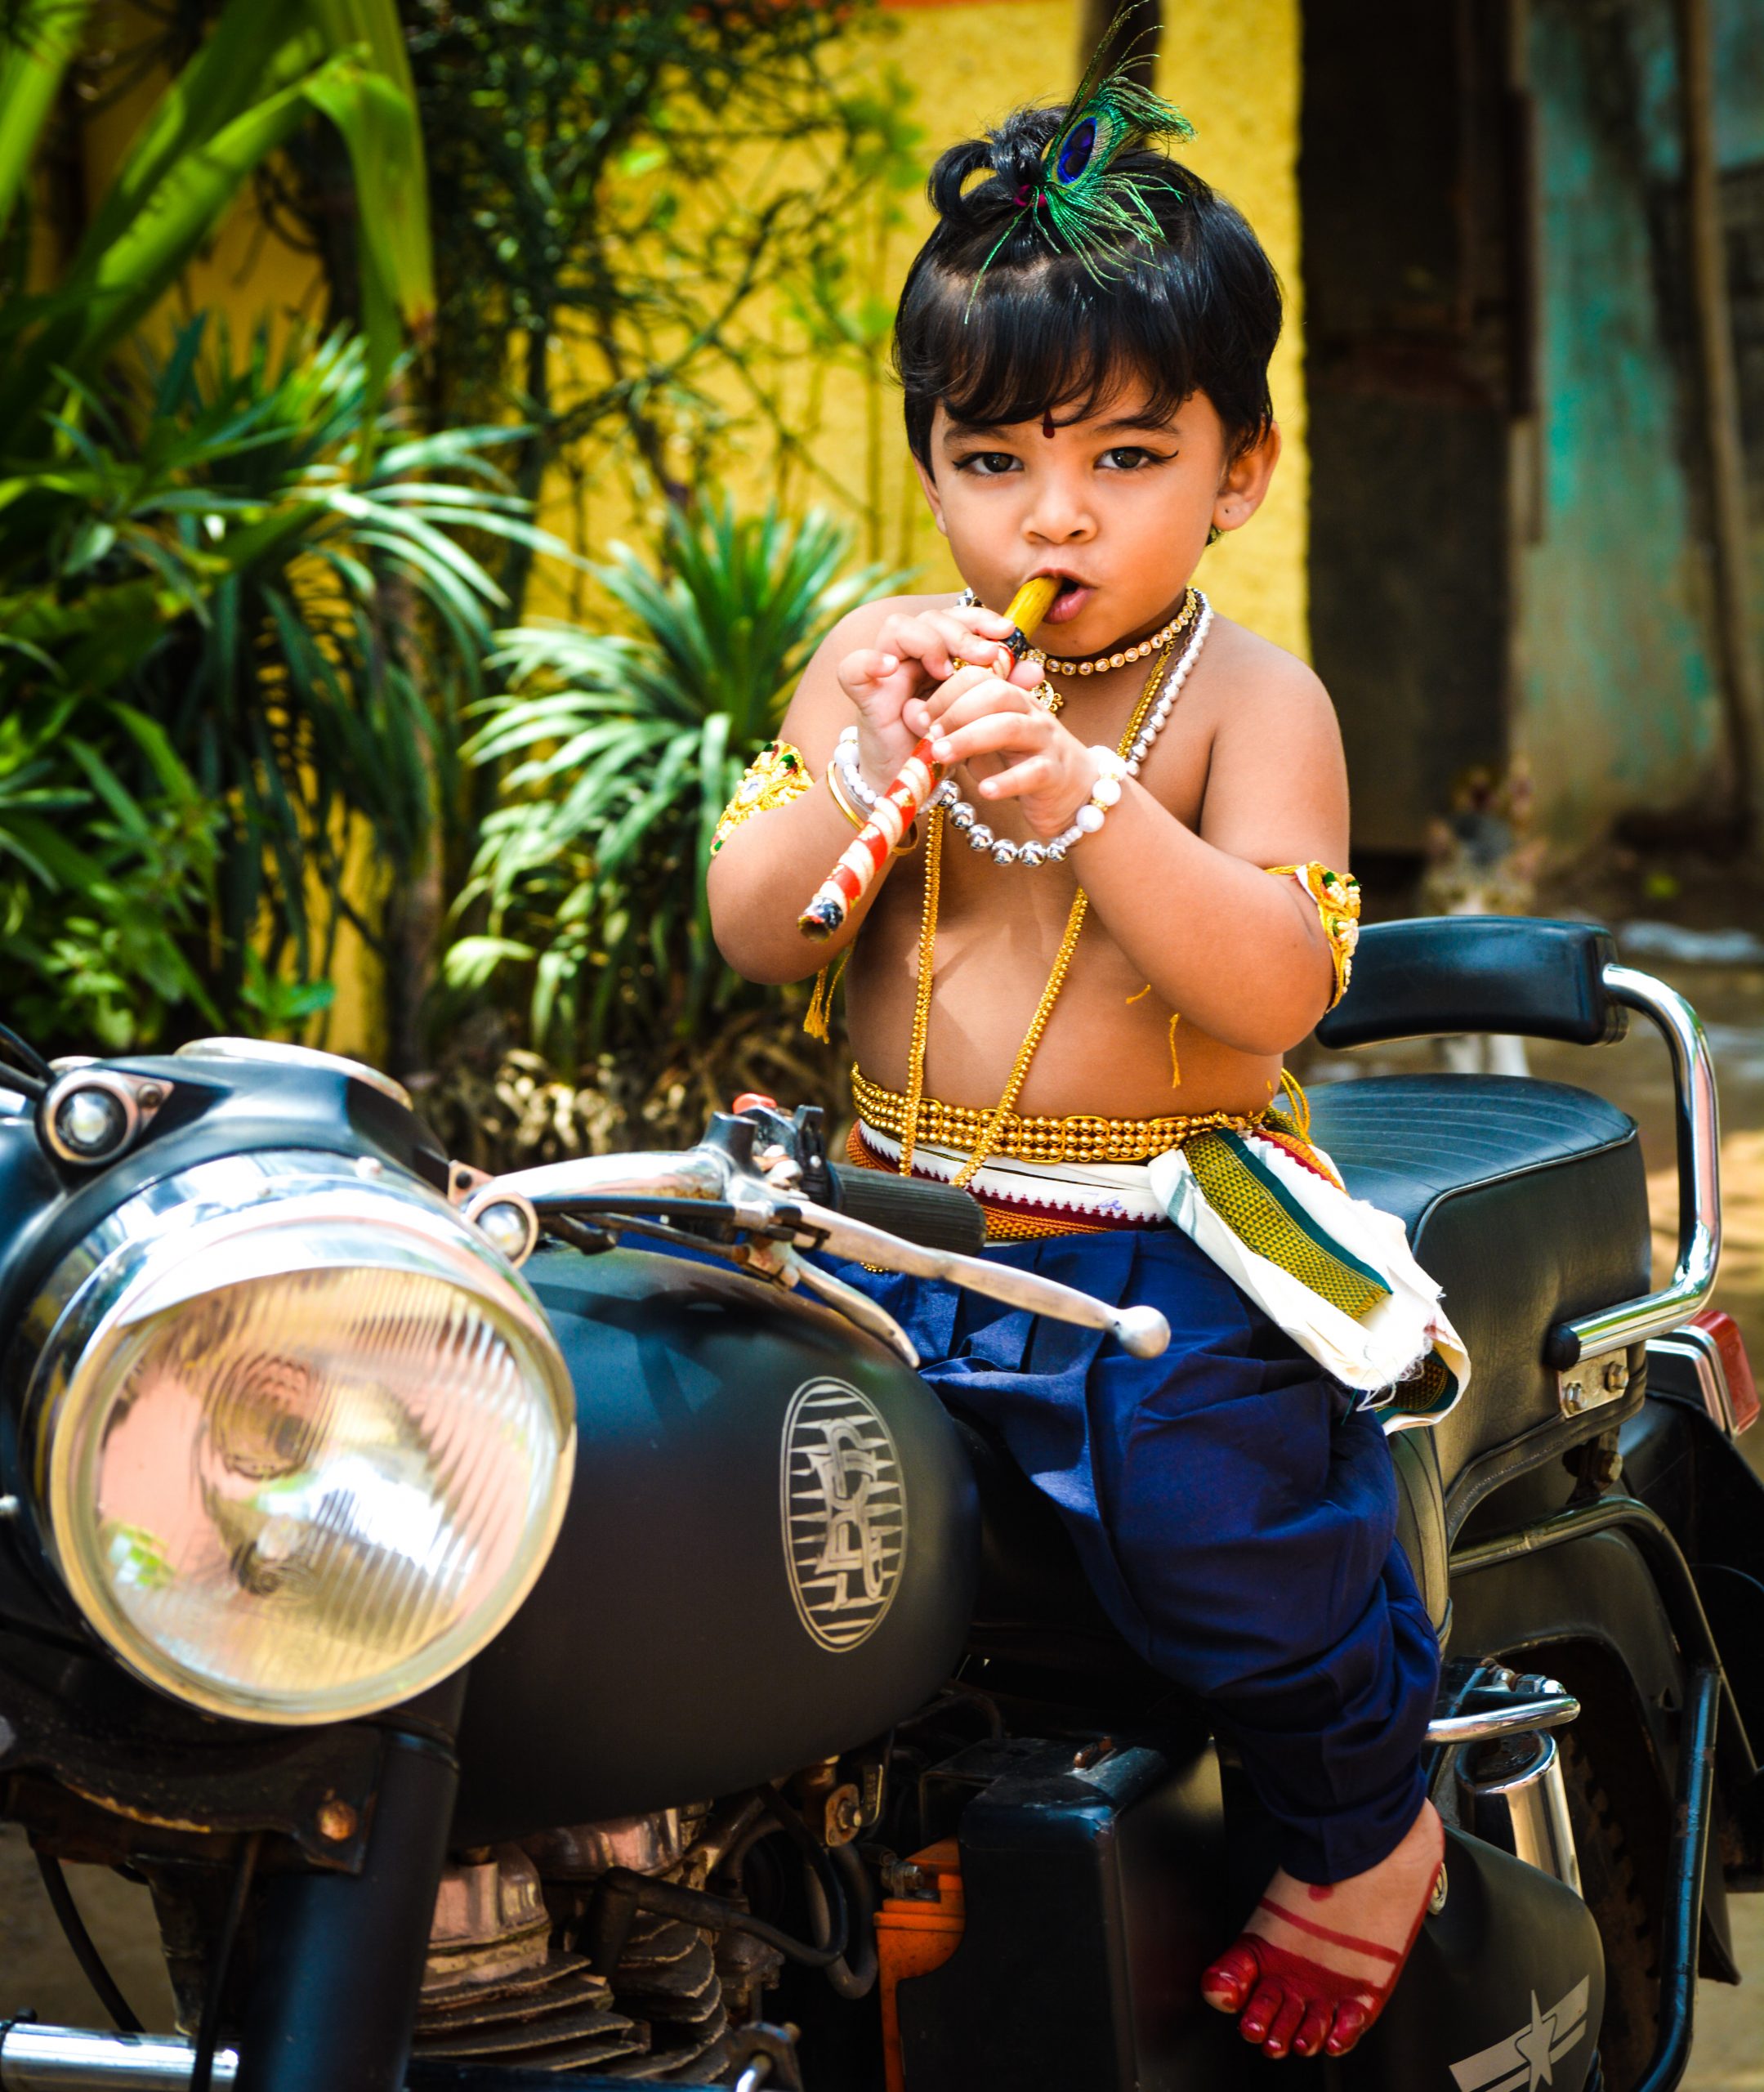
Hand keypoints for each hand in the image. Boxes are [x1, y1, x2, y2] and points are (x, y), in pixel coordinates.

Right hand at [837, 603, 1039, 788]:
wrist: (911, 782)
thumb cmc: (945, 743)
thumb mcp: (980, 714)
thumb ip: (1005, 689)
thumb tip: (1035, 669)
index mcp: (940, 654)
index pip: (957, 617)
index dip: (981, 618)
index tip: (1007, 632)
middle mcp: (911, 656)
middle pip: (931, 618)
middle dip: (962, 632)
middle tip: (986, 657)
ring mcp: (885, 672)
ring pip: (897, 628)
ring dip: (926, 642)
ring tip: (944, 670)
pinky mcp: (864, 695)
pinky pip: (853, 668)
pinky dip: (870, 661)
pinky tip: (890, 668)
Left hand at [919, 668, 1106, 839]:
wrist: (1073, 796)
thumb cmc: (1020, 764)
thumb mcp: (982, 742)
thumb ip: (951, 727)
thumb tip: (909, 712)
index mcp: (1011, 698)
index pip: (978, 676)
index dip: (945, 691)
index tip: (921, 718)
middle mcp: (1030, 712)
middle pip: (996, 693)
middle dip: (956, 710)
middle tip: (929, 736)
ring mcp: (1046, 742)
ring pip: (1011, 727)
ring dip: (970, 738)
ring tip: (941, 756)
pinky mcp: (1055, 775)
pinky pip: (1032, 773)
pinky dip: (1006, 781)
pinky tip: (983, 791)